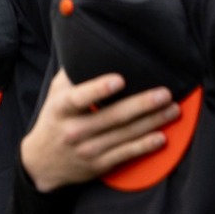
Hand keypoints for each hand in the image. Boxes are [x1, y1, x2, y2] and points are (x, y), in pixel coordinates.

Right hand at [20, 69, 177, 192]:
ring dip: (152, 122)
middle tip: (165, 94)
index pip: (79, 98)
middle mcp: (74, 130)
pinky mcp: (98, 164)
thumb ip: (72, 76)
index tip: (120, 80)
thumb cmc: (54, 120)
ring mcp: (88, 149)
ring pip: (125, 135)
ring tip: (173, 110)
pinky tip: (161, 138)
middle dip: (142, 105)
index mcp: (61, 109)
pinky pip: (125, 154)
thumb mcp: (54, 95)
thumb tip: (92, 48)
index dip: (99, 89)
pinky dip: (144, 146)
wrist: (42, 163)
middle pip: (113, 116)